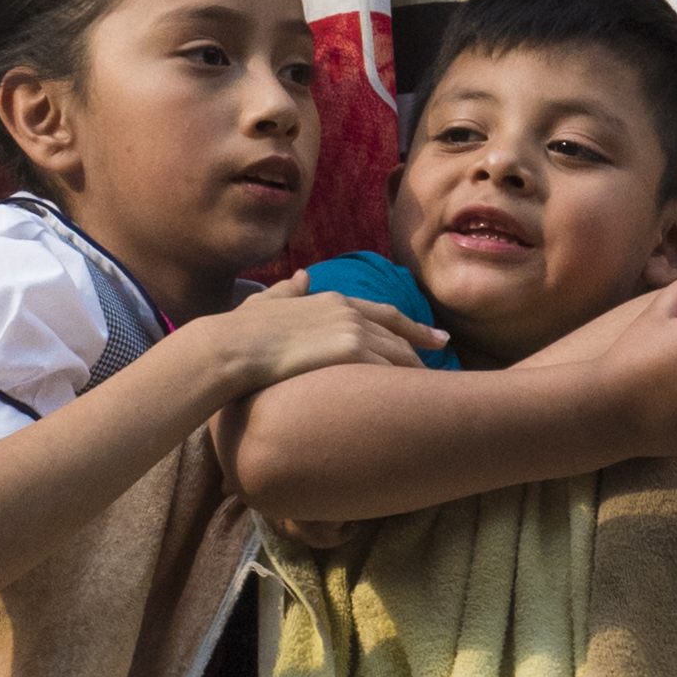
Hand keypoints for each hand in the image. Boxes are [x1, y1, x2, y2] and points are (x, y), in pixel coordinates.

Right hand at [194, 271, 440, 399]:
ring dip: (417, 371)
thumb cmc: (241, 330)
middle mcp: (347, 311)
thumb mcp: (267, 302)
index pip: (381, 313)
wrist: (231, 347)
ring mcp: (351, 329)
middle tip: (445, 356)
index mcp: (330, 300)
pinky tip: (418, 400)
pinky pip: (389, 370)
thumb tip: (302, 276)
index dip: (409, 325)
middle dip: (422, 345)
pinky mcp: (349, 350)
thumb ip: (288, 290)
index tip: (431, 334)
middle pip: (397, 333)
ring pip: (398, 353)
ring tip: (436, 388)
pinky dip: (406, 384)